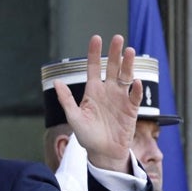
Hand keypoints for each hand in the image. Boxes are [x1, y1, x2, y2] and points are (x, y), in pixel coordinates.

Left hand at [54, 34, 141, 172]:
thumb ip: (66, 100)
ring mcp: (120, 98)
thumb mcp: (74, 118)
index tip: (96, 38)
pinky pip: (134, 96)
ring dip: (128, 64)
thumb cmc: (87, 136)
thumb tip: (56, 82)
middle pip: (112, 67)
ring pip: (126, 77)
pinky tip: (134, 81)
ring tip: (130, 51)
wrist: (103, 152)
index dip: (94, 54)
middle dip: (115, 53)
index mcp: (92, 91)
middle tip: (117, 38)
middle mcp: (108, 91)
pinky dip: (135, 89)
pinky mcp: (131, 109)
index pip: (94, 68)